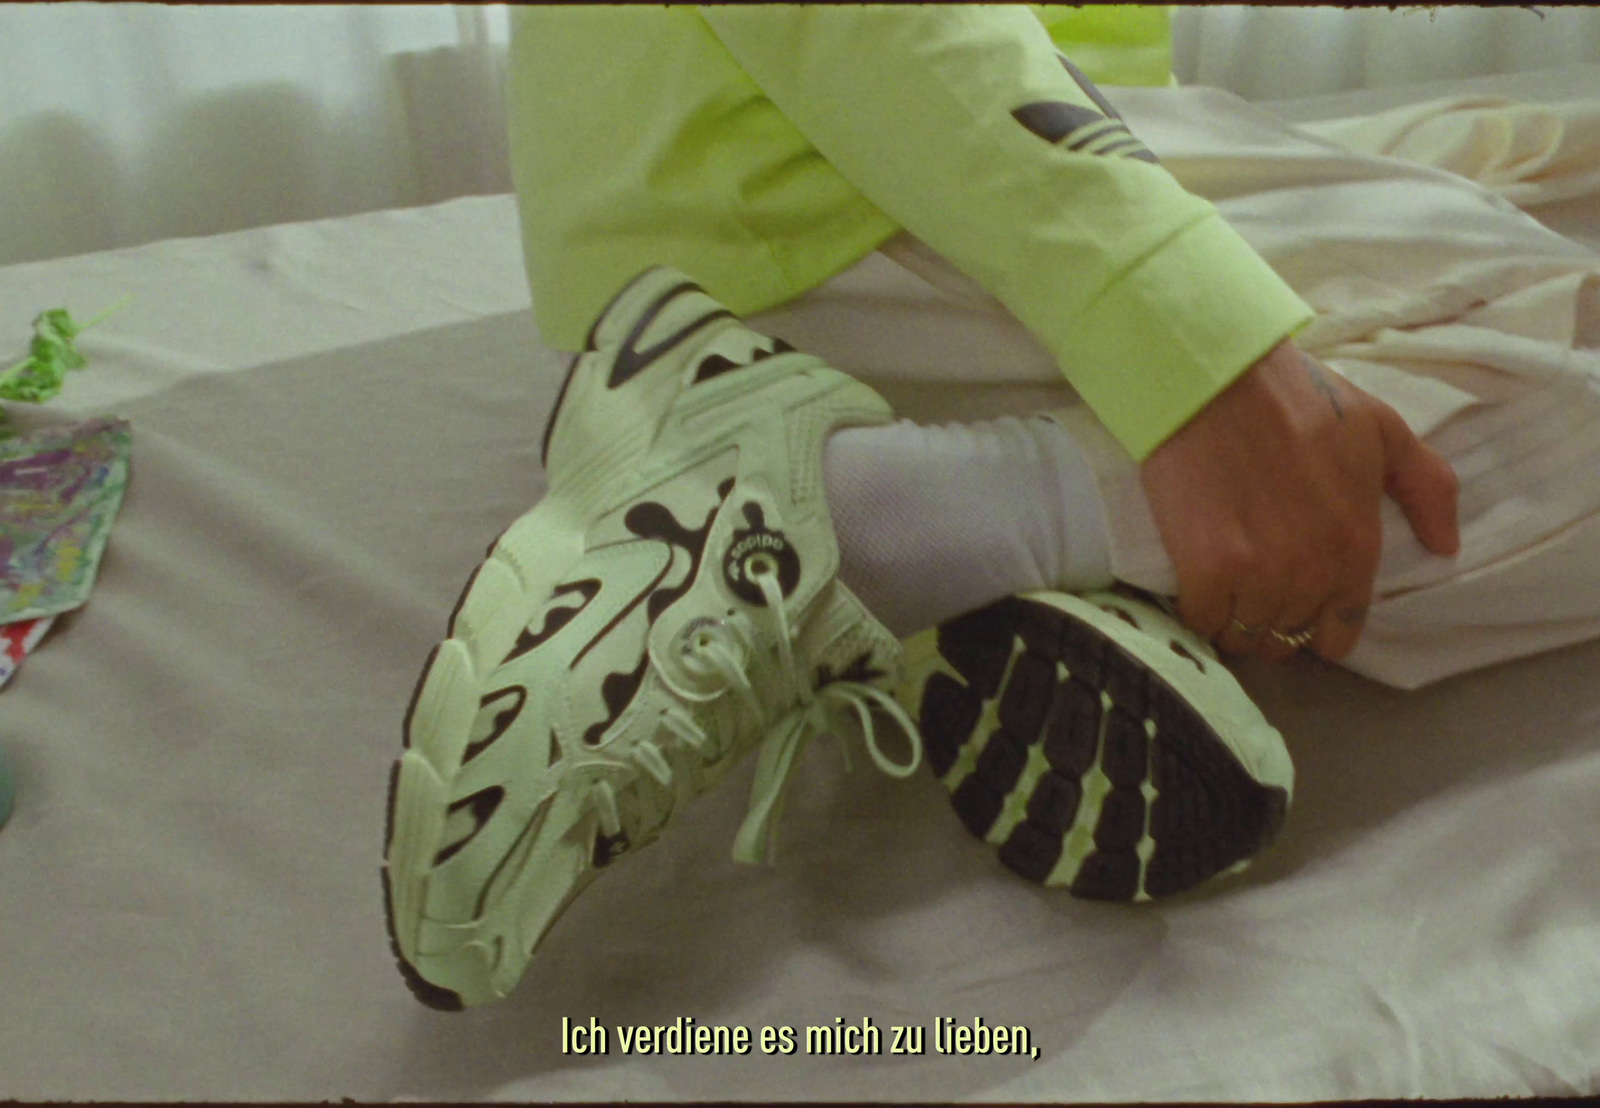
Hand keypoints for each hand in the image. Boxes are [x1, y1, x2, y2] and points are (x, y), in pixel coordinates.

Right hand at [1139, 339, 1459, 662]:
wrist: (1218, 379)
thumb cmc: (1298, 397)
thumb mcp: (1383, 429)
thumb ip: (1427, 488)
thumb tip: (1446, 547)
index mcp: (1356, 547)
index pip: (1341, 632)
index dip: (1318, 625)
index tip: (1297, 605)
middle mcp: (1311, 574)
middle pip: (1287, 641)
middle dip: (1273, 623)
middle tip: (1254, 590)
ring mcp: (1257, 577)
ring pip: (1243, 638)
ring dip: (1234, 621)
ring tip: (1223, 591)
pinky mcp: (1205, 572)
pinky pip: (1203, 621)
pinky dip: (1198, 611)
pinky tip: (1196, 586)